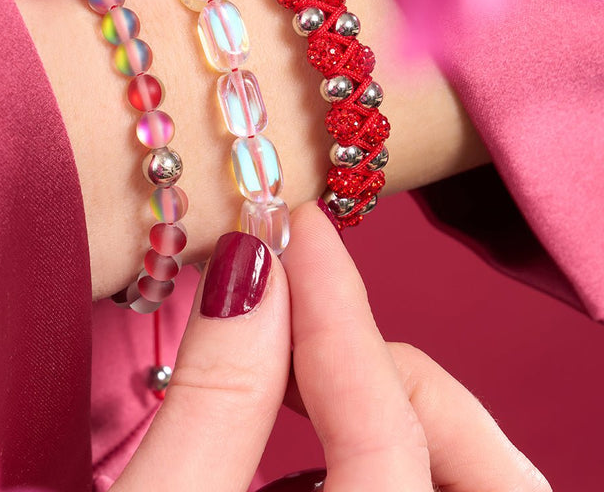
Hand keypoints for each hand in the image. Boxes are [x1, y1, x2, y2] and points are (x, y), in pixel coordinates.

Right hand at [113, 203, 549, 491]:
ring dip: (380, 407)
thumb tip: (248, 269)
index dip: (335, 312)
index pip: (385, 428)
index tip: (292, 226)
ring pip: (454, 479)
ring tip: (292, 369)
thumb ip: (215, 401)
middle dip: (386, 364)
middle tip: (302, 304)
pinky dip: (370, 454)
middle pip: (477, 466)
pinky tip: (291, 449)